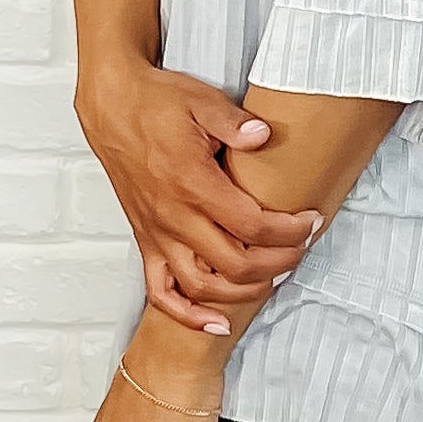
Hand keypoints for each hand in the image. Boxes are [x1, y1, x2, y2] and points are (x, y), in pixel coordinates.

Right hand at [75, 60, 319, 332]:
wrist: (112, 108)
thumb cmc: (156, 102)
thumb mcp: (201, 100)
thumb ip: (234, 123)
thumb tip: (264, 136)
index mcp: (192, 184)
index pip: (251, 225)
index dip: (288, 230)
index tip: (311, 220)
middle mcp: (174, 217)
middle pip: (234, 264)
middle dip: (278, 262)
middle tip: (301, 248)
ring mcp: (158, 233)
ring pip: (202, 286)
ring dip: (244, 291)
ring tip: (274, 277)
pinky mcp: (145, 240)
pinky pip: (162, 292)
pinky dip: (188, 315)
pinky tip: (215, 321)